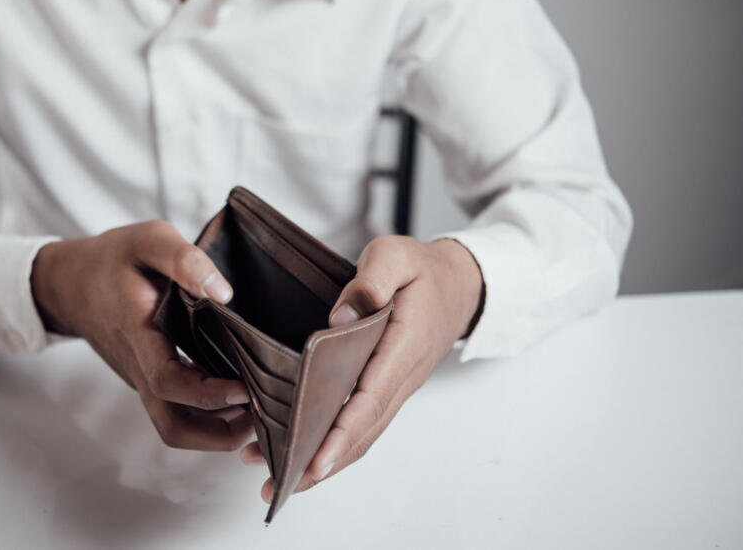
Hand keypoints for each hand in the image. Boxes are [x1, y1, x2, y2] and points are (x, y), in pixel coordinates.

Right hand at [31, 220, 254, 450]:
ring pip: (175, 425)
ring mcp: (141, 377)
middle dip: (219, 435)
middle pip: (173, 427)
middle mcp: (138, 366)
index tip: (245, 388)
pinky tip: (237, 392)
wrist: (70, 282)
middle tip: (262, 417)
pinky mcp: (147, 378)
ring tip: (258, 409)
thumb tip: (223, 292)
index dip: (208, 395)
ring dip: (217, 430)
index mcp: (137, 332)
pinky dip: (207, 413)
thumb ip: (184, 260)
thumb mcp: (147, 240)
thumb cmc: (112, 259)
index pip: (167, 382)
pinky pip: (175, 409)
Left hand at [239, 236, 483, 501]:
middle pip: (364, 430)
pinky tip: (306, 453)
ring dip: (327, 461)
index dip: (342, 431)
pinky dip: (337, 444)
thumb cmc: (422, 270)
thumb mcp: (395, 256)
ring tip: (282, 481)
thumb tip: (338, 318)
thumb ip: (370, 280)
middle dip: (324, 462)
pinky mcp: (389, 387)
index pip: (371, 397)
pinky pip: (364, 422)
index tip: (315, 458)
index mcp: (403, 346)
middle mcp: (402, 376)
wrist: (460, 284)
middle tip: (281, 486)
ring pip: (364, 434)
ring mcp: (397, 386)